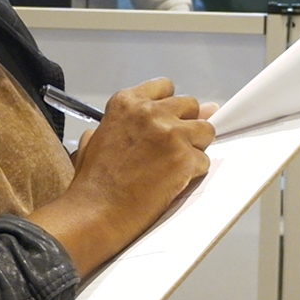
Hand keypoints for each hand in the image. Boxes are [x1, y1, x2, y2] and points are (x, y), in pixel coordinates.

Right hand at [28, 78, 212, 274]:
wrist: (95, 212)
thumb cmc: (95, 182)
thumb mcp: (99, 137)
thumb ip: (133, 121)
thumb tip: (168, 114)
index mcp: (126, 102)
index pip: (165, 87)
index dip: (168, 107)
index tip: (164, 121)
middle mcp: (150, 112)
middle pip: (190, 105)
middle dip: (184, 125)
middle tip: (168, 149)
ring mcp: (170, 134)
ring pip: (205, 130)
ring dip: (194, 147)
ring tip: (171, 167)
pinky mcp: (185, 159)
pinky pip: (204, 160)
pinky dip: (193, 173)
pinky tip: (172, 182)